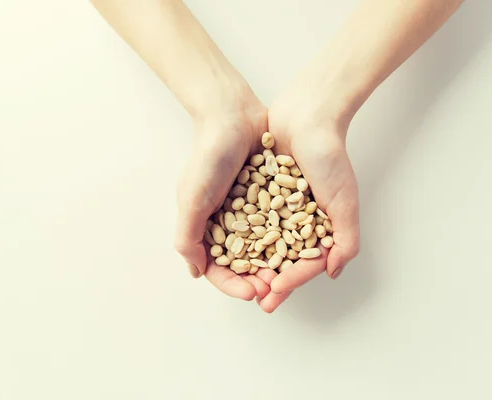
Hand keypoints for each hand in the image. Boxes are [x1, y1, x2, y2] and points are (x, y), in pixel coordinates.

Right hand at [174, 91, 271, 301]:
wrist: (233, 117)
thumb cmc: (208, 157)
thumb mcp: (191, 198)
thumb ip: (188, 237)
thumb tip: (196, 273)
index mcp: (206, 226)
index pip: (218, 267)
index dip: (233, 284)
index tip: (252, 293)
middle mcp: (229, 222)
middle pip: (245, 262)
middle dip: (259, 279)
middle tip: (275, 289)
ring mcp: (251, 210)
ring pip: (265, 246)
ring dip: (276, 263)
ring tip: (291, 273)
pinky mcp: (271, 196)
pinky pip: (281, 222)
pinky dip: (290, 236)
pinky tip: (303, 247)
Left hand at [258, 93, 360, 311]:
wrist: (306, 116)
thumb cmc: (330, 157)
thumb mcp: (345, 201)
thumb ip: (345, 240)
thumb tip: (333, 274)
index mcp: (320, 226)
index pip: (306, 263)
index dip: (291, 281)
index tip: (274, 294)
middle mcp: (297, 220)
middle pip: (281, 258)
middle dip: (268, 280)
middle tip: (255, 299)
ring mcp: (276, 207)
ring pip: (261, 242)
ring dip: (251, 263)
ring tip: (237, 281)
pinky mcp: (258, 192)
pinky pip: (247, 218)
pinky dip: (239, 234)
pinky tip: (226, 249)